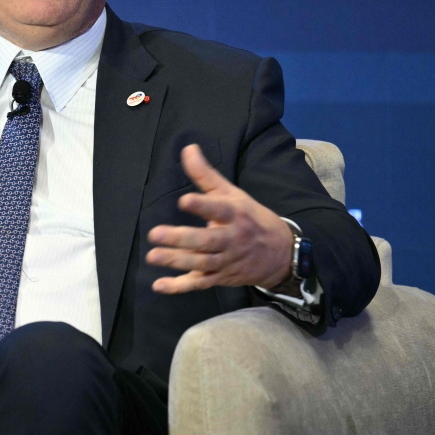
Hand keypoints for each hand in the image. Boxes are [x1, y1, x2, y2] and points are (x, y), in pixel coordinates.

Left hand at [146, 144, 293, 294]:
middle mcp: (231, 239)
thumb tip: (187, 148)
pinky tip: (159, 285)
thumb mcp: (232, 193)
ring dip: (176, 261)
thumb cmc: (250, 218)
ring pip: (201, 263)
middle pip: (206, 241)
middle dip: (181, 239)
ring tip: (153, 255)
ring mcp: (226, 261)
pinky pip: (199, 284)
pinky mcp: (220, 278)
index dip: (202, 206)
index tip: (184, 200)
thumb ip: (206, 174)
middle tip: (155, 234)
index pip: (219, 209)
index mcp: (235, 214)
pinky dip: (179, 287)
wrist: (281, 254)